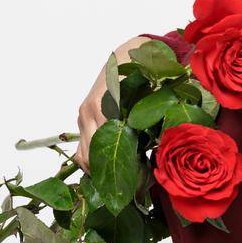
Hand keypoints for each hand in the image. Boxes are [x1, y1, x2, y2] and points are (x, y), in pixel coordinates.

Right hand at [75, 36, 149, 172]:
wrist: (128, 53)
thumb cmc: (144, 74)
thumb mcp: (152, 96)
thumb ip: (152, 120)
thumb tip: (160, 146)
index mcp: (107, 107)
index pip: (109, 146)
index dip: (122, 167)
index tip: (137, 182)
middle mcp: (90, 112)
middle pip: (91, 155)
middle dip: (107, 173)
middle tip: (127, 189)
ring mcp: (84, 115)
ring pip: (82, 153)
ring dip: (96, 169)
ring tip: (116, 183)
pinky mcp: (82, 116)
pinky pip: (81, 144)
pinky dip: (91, 159)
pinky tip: (106, 169)